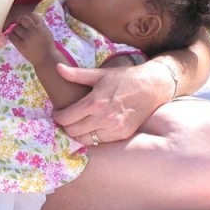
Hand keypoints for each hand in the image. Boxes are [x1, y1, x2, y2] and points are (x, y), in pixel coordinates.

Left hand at [8, 13, 53, 65]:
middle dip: (20, 20)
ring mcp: (27, 38)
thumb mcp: (46, 31)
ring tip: (19, 34)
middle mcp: (34, 30)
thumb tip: (25, 19)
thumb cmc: (46, 45)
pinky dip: (12, 35)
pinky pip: (11, 36)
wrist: (46, 58)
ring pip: (16, 27)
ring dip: (16, 29)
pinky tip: (15, 38)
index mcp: (42, 26)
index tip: (26, 21)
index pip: (31, 14)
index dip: (27, 17)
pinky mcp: (21, 45)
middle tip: (19, 25)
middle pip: (22, 19)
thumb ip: (38, 24)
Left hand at [51, 63, 168, 144]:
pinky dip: (94, 136)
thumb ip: (77, 74)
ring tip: (79, 123)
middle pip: (73, 131)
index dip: (58, 117)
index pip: (67, 118)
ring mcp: (114, 129)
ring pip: (85, 140)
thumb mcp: (100, 74)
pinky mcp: (122, 135)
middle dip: (66, 125)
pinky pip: (100, 141)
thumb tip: (58, 68)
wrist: (151, 87)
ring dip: (79, 133)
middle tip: (67, 118)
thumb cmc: (124, 78)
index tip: (57, 113)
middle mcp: (104, 118)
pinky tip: (94, 127)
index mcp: (95, 102)